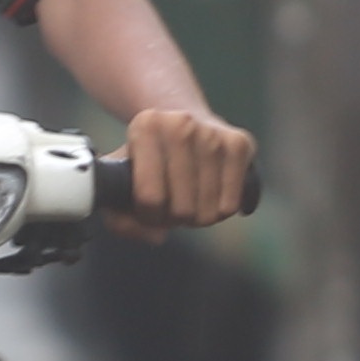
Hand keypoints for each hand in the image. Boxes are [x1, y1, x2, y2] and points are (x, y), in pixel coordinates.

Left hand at [117, 104, 256, 238]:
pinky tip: (212, 193)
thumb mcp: (119, 184)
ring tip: (190, 196)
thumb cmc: (149, 163)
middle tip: (171, 202)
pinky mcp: (240, 144)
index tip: (148, 206)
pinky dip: (220, 210)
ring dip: (197, 216)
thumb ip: (119, 219)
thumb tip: (156, 236)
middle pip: (182, 210)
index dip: (148, 215)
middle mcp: (180, 124)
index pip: (150, 199)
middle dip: (174, 218)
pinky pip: (230, 206)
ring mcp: (213, 133)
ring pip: (207, 212)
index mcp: (145, 127)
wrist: (184, 127)